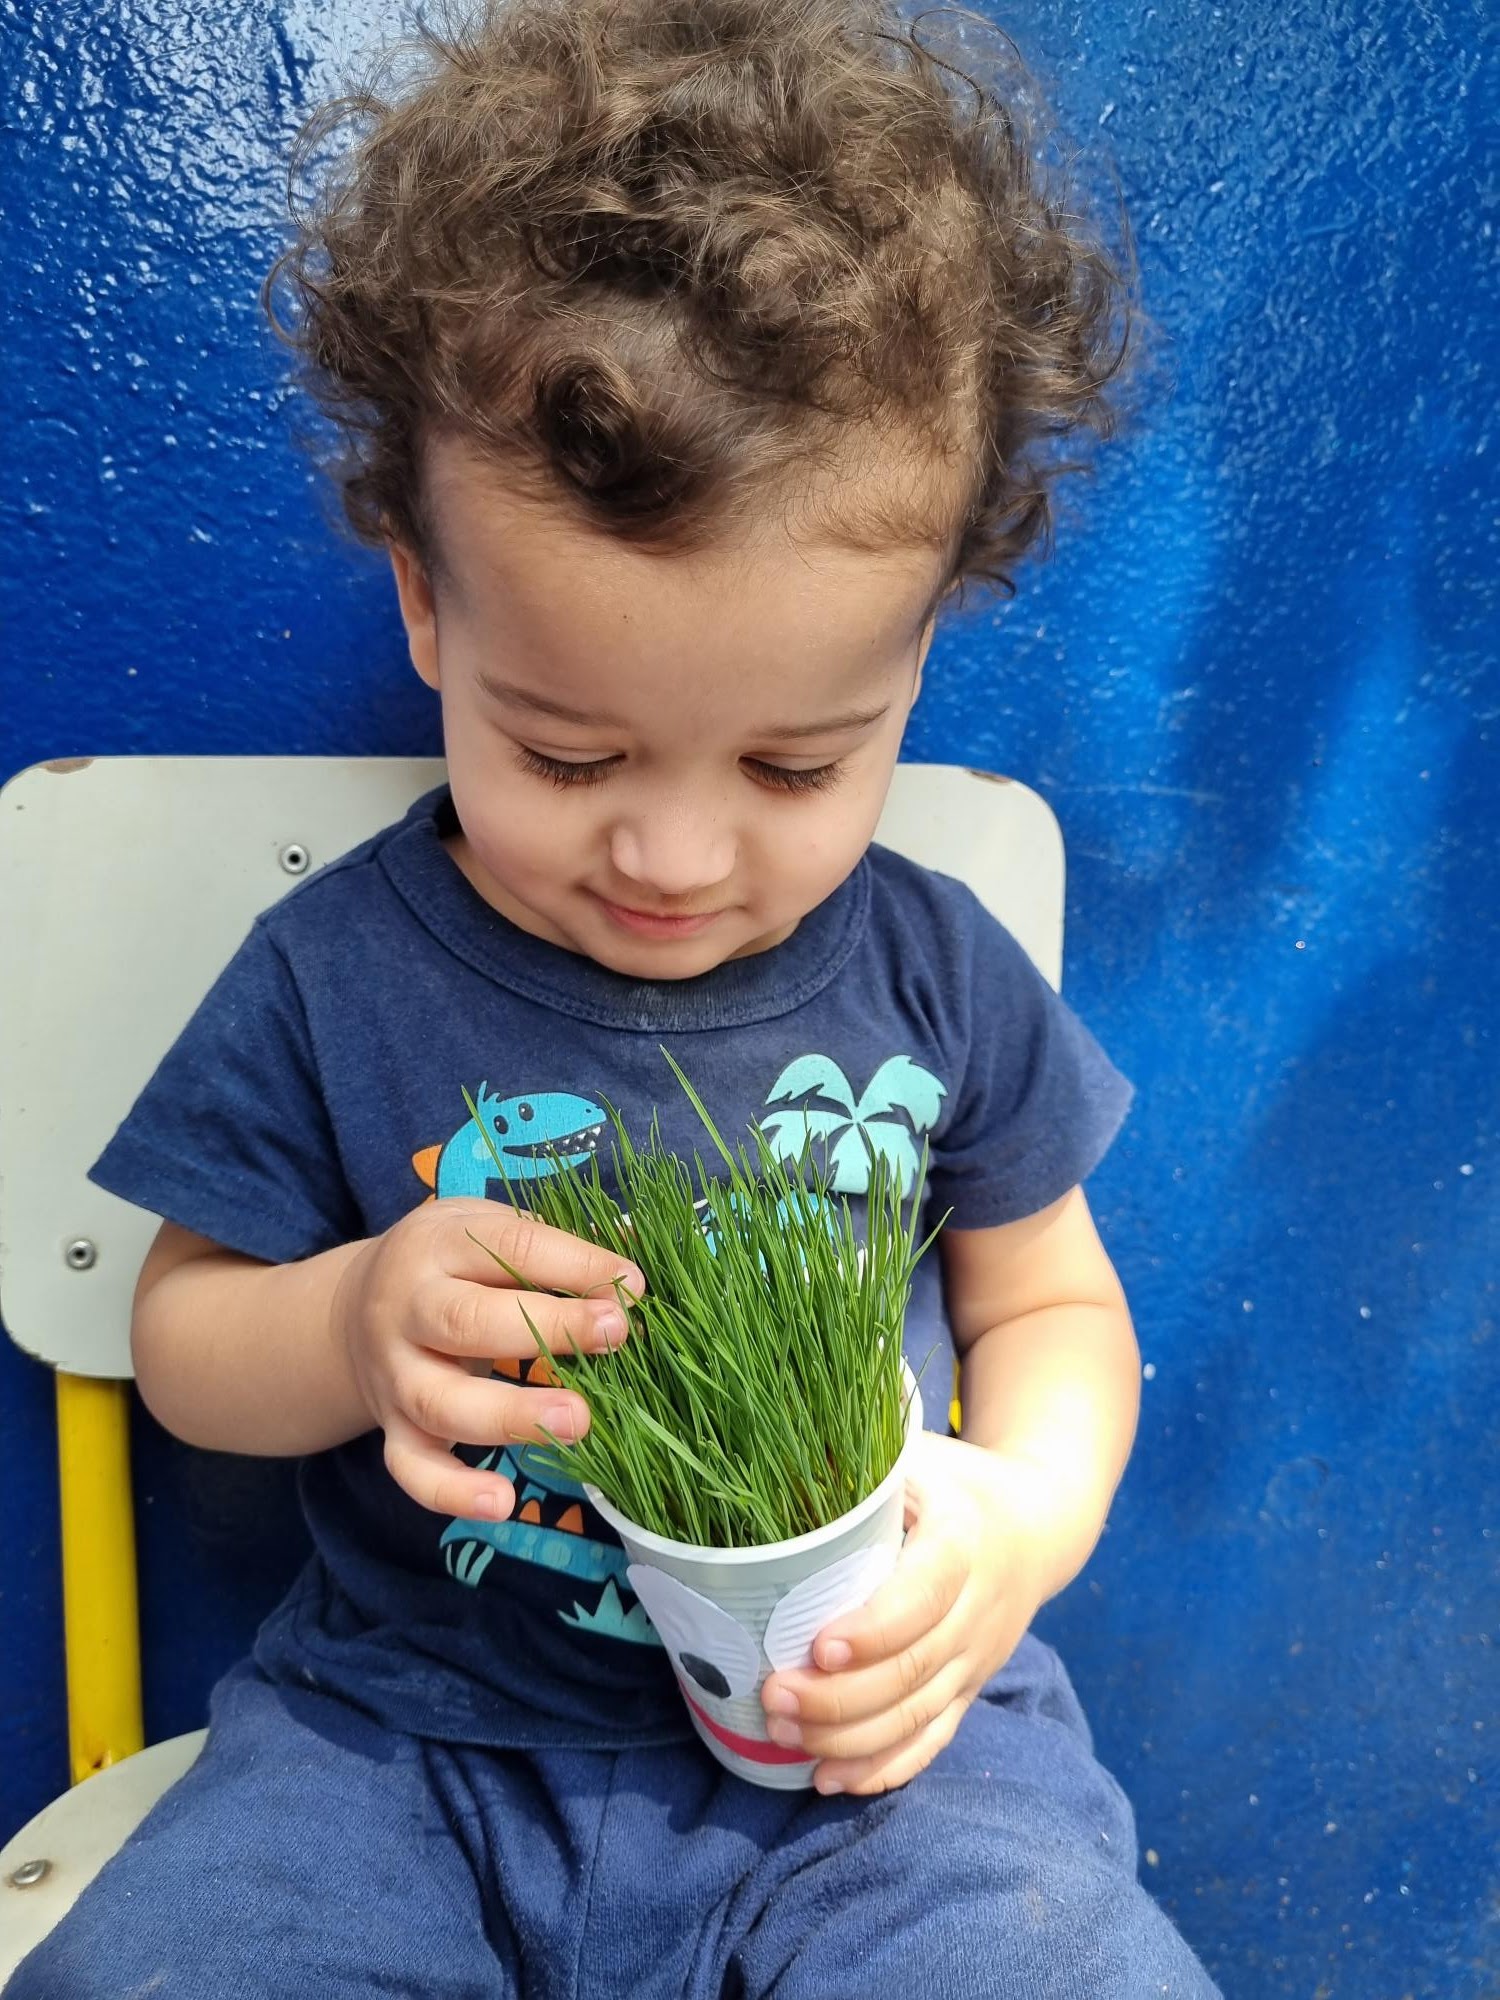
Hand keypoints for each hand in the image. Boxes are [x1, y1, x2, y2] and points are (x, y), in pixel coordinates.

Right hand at [331, 1198, 642, 1520]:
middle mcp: (407, 1308)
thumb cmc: (450, 1266)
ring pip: (441, 1401)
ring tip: (579, 1422)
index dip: (574, 1264)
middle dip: (547, 1329)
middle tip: (615, 1336)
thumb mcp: (486, 1230)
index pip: (509, 1245)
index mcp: (439, 1244)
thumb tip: (636, 1272)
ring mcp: (395, 1374)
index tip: (634, 1286)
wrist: (352, 1310)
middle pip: (467, 1320)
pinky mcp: (391, 1428)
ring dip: (510, 1416)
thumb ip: (555, 1246)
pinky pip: (411, 1468)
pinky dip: (451, 1491)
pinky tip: (502, 1502)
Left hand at [759, 1430, 1065, 1794]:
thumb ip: (854, 1461)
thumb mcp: (914, 1454)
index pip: (925, 1595)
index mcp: (963, 1540)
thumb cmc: (953, 1482)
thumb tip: (768, 1460)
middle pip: (914, 1669)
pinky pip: (931, 1740)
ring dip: (849, 1738)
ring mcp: (977, 1657)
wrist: (1037, 1524)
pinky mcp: (970, 1689)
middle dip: (840, 1697)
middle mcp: (978, 1607)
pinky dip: (882, 1769)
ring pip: (919, 1715)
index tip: (818, 1646)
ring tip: (782, 1733)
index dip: (875, 1629)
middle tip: (772, 1697)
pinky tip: (828, 1780)